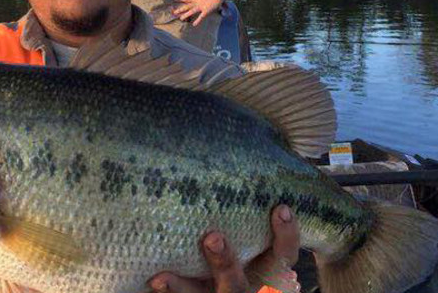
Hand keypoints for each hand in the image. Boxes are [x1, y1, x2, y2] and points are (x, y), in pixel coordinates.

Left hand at [146, 205, 299, 292]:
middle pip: (240, 285)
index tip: (280, 208)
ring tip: (161, 278)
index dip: (286, 235)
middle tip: (211, 238)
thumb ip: (242, 212)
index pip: (282, 256)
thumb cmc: (236, 241)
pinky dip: (167, 290)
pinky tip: (151, 279)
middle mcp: (242, 286)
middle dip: (225, 263)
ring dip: (183, 287)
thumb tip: (228, 158)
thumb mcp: (247, 234)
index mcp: (261, 270)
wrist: (213, 278)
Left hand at [172, 0, 223, 26]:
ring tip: (180, 18)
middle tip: (174, 12)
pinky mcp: (206, 10)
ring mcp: (201, 6)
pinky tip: (194, 25)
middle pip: (187, 6)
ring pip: (192, 11)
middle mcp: (198, 2)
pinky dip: (198, 21)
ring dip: (186, 15)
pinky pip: (201, 16)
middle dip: (180, 9)